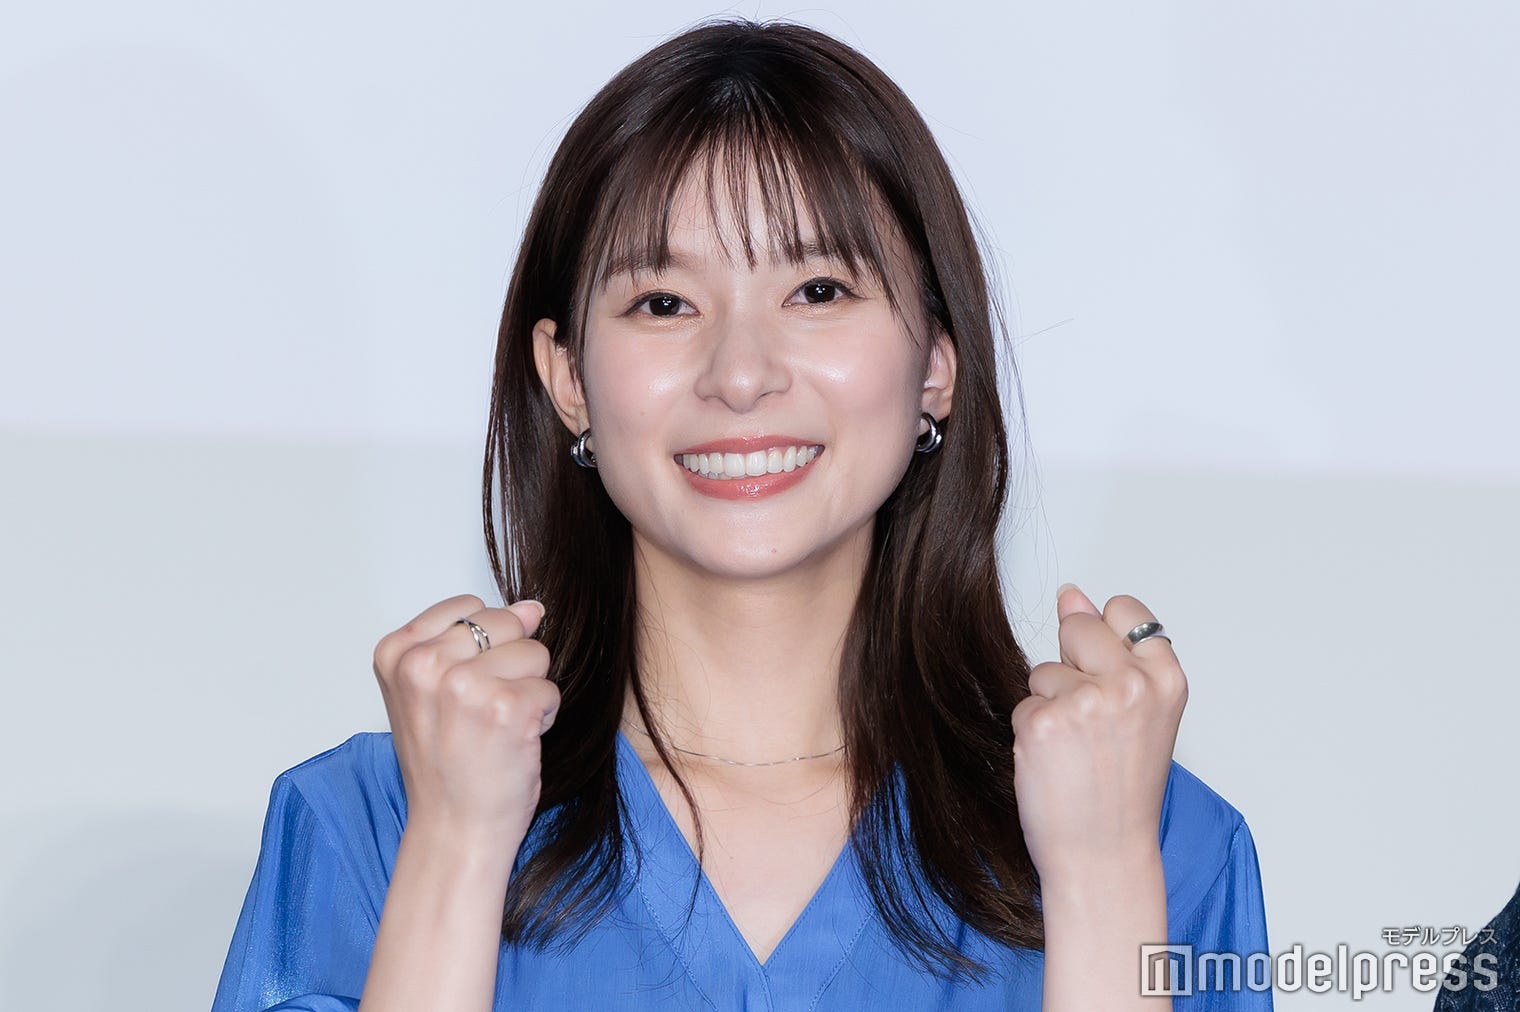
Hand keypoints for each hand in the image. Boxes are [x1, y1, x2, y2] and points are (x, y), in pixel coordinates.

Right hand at [372, 595, 557, 844]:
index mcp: (397, 653)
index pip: (470, 607)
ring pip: (534, 652)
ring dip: (528, 690)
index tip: (463, 689)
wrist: (454, 831)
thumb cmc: (445, 768)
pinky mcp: (507, 708)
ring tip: (497, 728)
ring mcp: (464, 685)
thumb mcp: (432, 692)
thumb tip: (532, 607)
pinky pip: (549, 687)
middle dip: (510, 665)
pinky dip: (543, 715)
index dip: (483, 647)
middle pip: (506, 624)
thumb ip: (473, 641)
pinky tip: (515, 741)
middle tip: (482, 714)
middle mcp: (424, 664)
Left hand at [1011, 584, 1186, 883]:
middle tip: (1092, 723)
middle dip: (1072, 666)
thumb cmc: (1123, 789)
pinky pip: (1023, 704)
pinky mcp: (1043, 722)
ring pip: (1043, 671)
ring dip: (1049, 705)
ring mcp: (1086, 702)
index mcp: (1166, 679)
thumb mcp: (1138, 712)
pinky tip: (1055, 762)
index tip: (1110, 673)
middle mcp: (1131, 685)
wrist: (1103, 854)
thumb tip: (1071, 594)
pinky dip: (1031, 731)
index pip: (1124, 609)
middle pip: (1077, 628)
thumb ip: (1110, 650)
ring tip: (1076, 750)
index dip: (1106, 637)